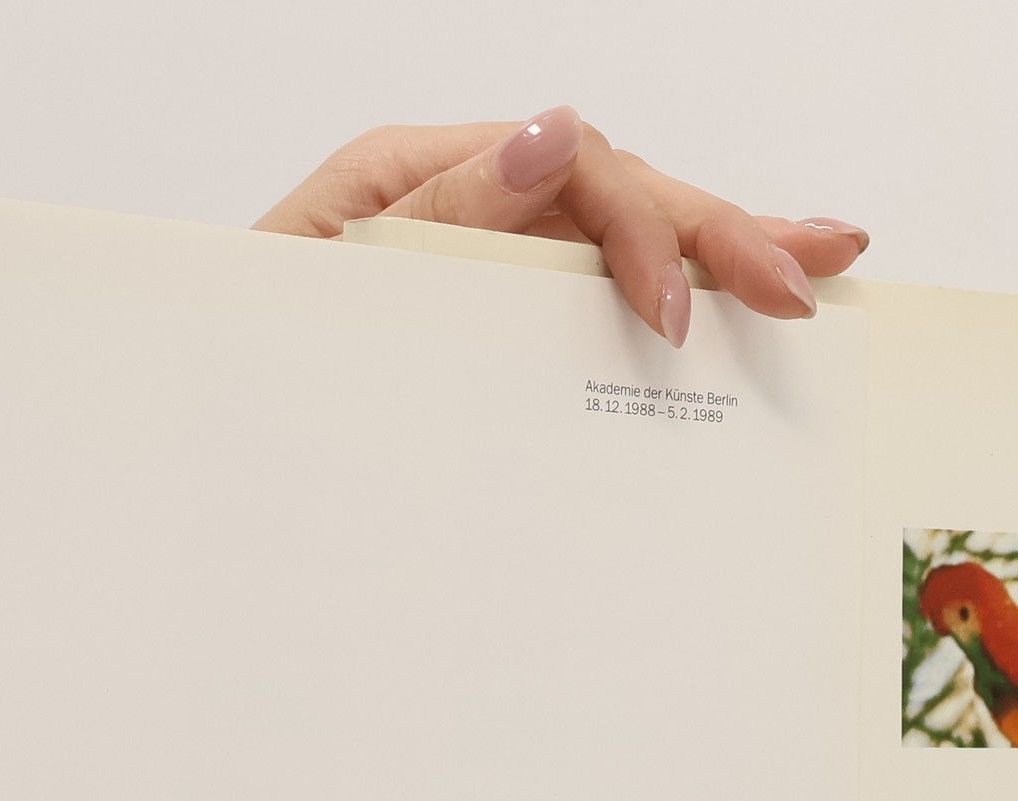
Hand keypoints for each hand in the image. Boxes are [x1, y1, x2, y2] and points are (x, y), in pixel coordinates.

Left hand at [254, 107, 869, 348]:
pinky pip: (599, 295)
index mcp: (413, 177)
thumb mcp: (320, 284)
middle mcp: (465, 205)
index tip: (672, 318)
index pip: (567, 165)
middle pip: (620, 190)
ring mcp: (489, 260)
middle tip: (805, 279)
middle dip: (720, 231)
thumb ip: (439, 210)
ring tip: (823, 260)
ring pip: (628, 234)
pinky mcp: (498, 321)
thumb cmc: (240, 364)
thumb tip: (556, 138)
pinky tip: (753, 288)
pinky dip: (682, 290)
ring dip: (730, 244)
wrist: (194, 444)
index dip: (638, 230)